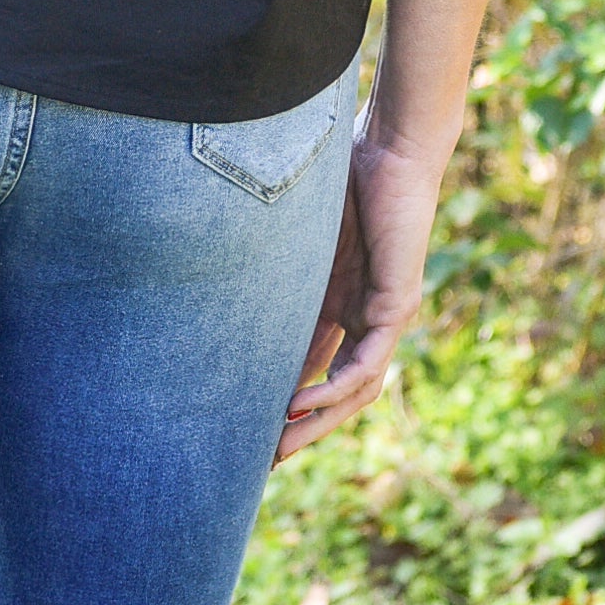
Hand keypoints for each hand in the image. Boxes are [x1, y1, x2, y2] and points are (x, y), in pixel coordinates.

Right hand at [275, 129, 447, 461]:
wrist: (392, 143)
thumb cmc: (343, 170)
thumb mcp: (295, 232)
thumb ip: (271, 261)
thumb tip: (206, 269)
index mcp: (339, 298)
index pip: (310, 363)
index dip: (281, 396)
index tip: (245, 427)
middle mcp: (364, 314)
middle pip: (333, 389)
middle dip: (299, 427)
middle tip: (261, 461)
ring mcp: (385, 313)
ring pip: (354, 388)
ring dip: (317, 420)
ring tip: (279, 445)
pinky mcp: (398, 304)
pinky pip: (369, 362)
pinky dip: (337, 389)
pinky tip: (303, 405)